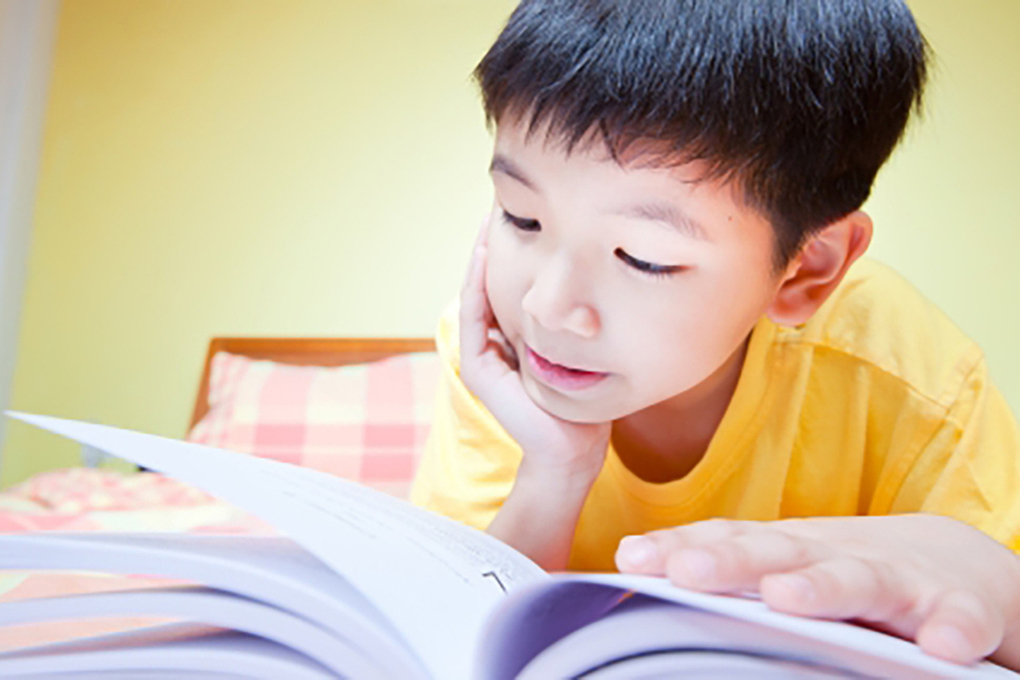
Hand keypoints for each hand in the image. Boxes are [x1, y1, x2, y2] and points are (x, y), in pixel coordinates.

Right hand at [458, 215, 610, 482]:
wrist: (574, 448)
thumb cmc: (586, 400)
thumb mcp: (580, 345)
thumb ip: (572, 319)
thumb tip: (593, 275)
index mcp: (513, 336)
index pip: (508, 284)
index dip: (514, 248)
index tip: (527, 210)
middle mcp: (493, 342)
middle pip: (489, 282)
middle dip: (494, 243)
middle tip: (500, 199)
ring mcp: (481, 355)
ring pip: (476, 292)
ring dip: (478, 254)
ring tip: (486, 217)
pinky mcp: (478, 368)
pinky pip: (474, 315)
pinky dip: (476, 283)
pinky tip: (484, 253)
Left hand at [615, 514, 1019, 668]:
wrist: (955, 565)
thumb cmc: (846, 571)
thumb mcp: (785, 565)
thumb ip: (725, 572)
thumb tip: (631, 570)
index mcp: (785, 550)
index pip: (724, 542)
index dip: (677, 549)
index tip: (631, 560)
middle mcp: (832, 555)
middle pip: (775, 553)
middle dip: (728, 562)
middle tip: (687, 573)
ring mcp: (896, 578)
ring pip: (858, 579)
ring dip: (821, 586)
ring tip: (786, 597)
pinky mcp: (957, 605)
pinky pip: (957, 617)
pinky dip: (952, 627)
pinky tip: (942, 646)